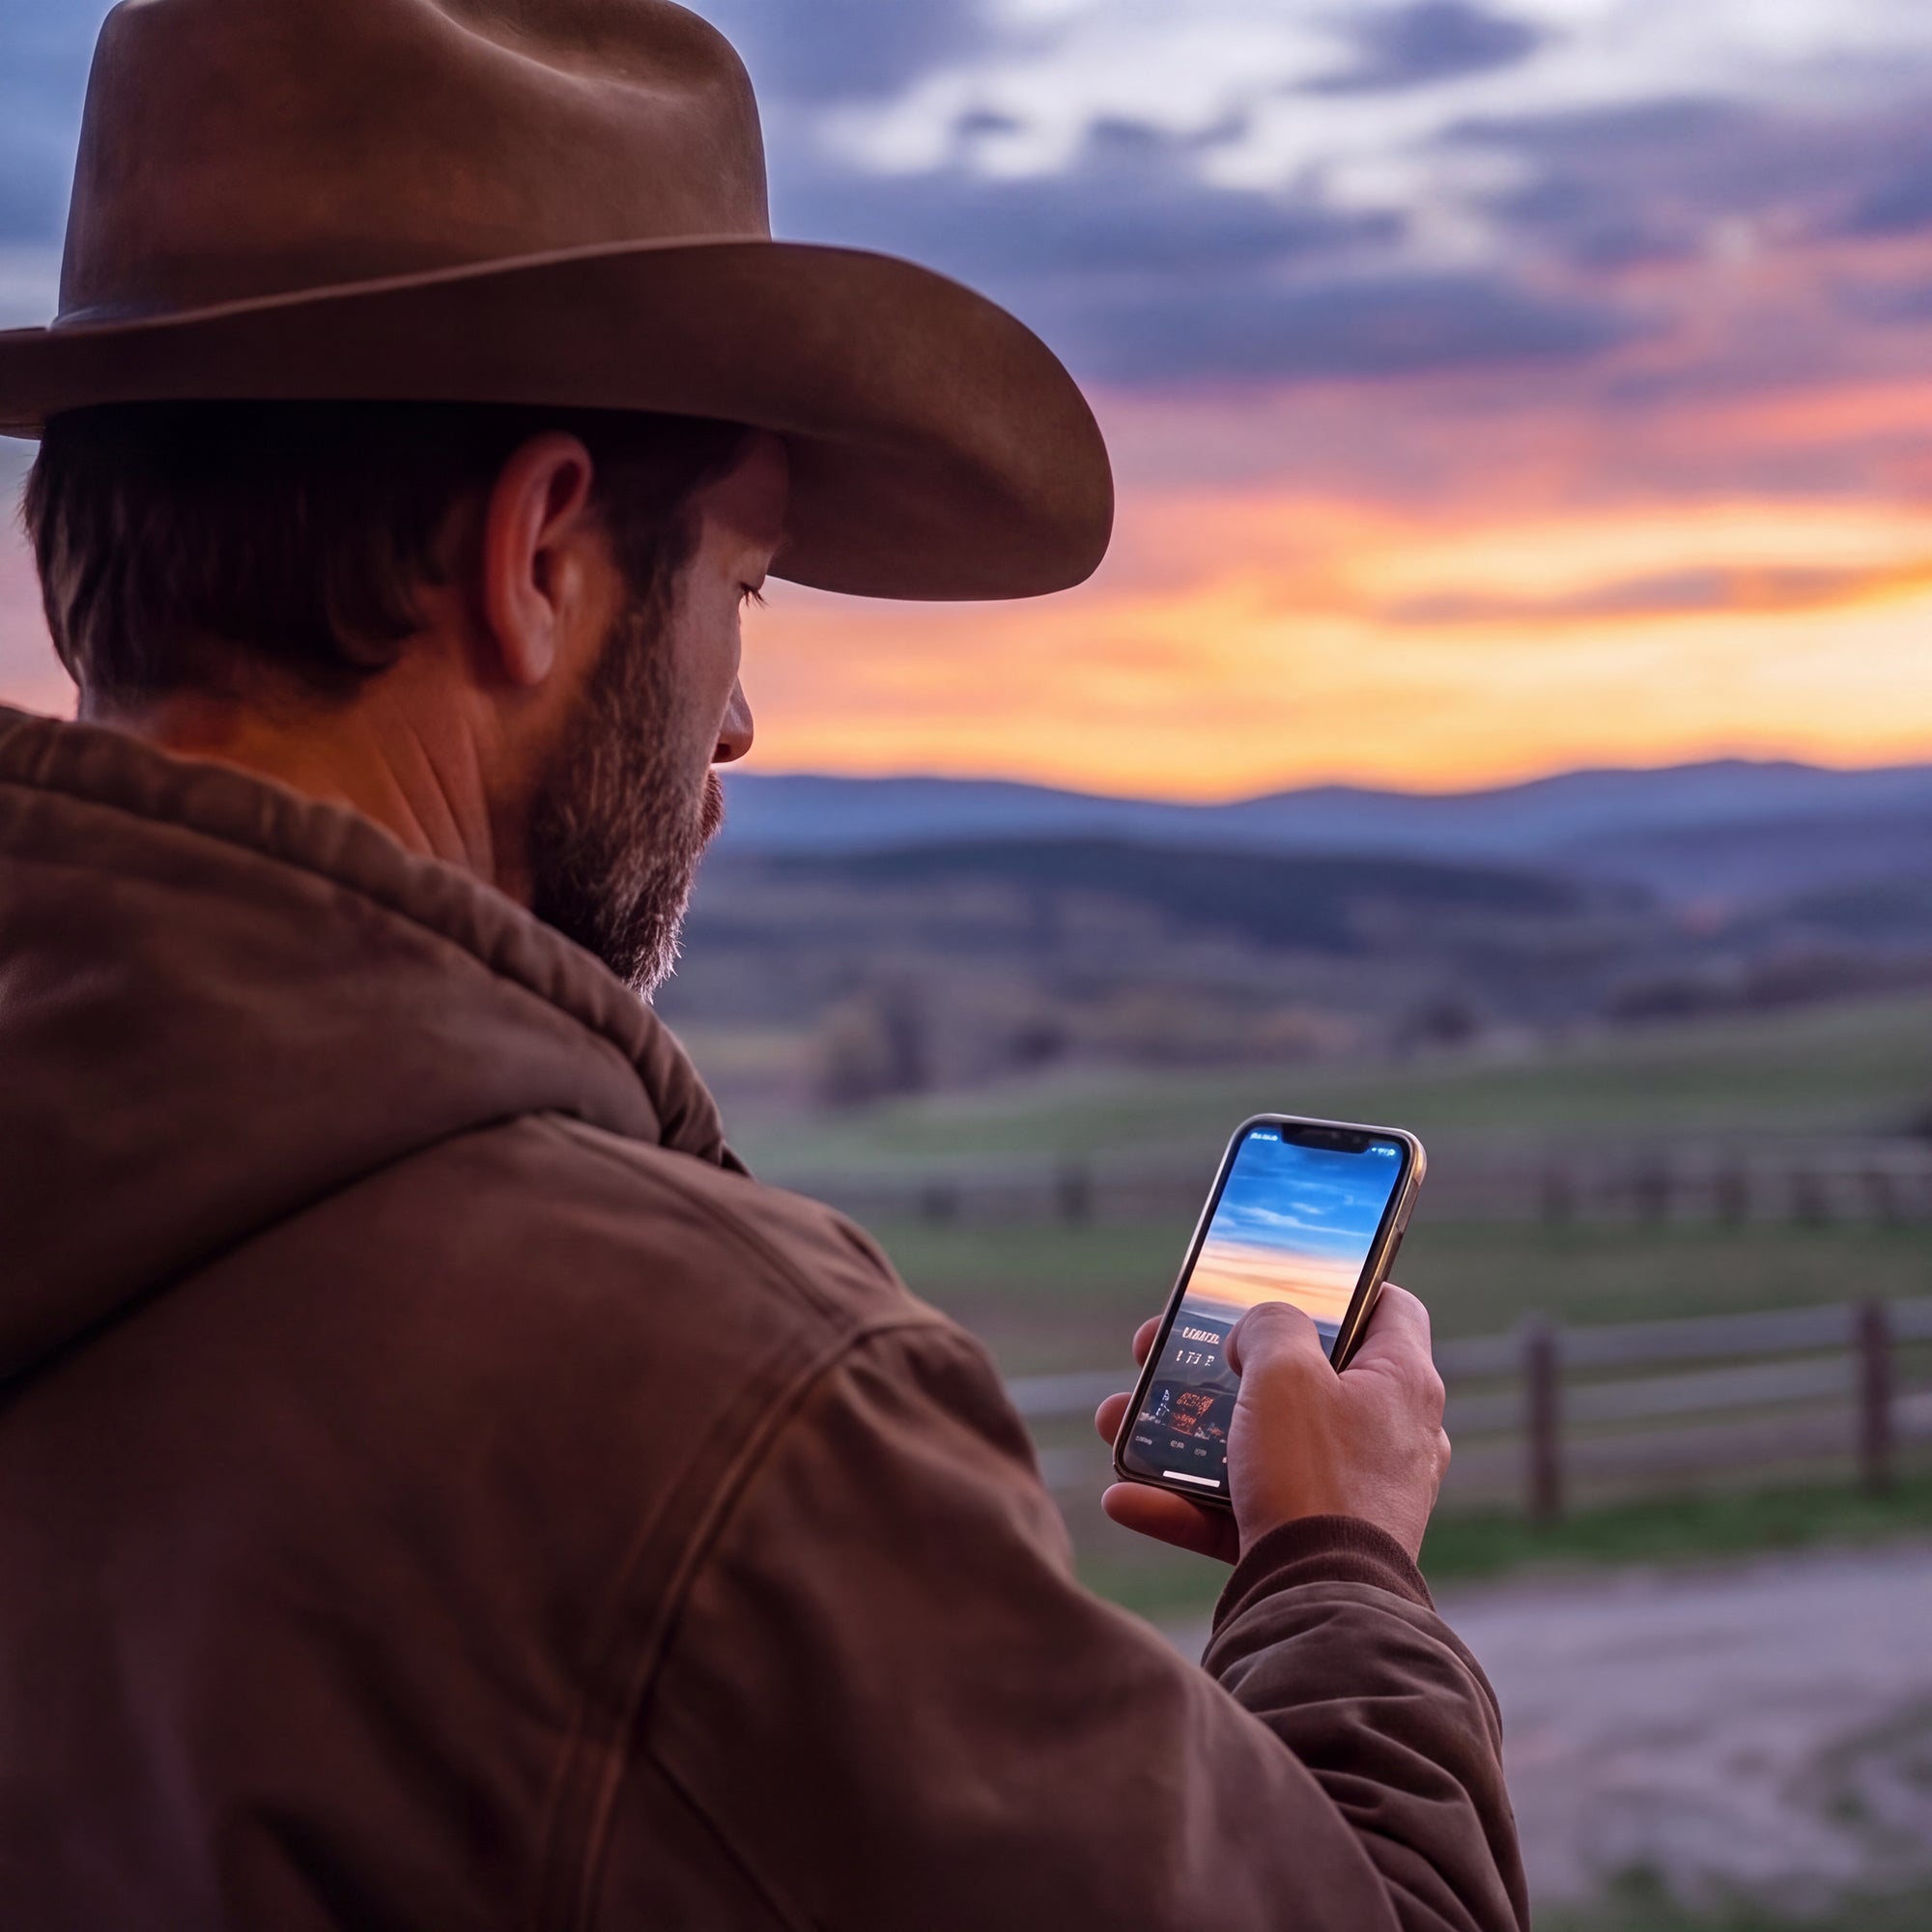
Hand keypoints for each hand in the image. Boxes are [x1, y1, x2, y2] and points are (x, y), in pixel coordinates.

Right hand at [1093, 1286, 1449, 1563]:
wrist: (1321, 1606)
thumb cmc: (1314, 1477)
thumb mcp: (1284, 1372)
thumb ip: (1270, 1324)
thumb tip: (1262, 1327)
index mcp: (1402, 1381)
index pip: (1388, 1306)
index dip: (1340, 1284)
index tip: (1283, 1282)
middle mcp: (1389, 1435)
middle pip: (1303, 1377)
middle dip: (1222, 1365)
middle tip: (1169, 1351)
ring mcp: (1354, 1494)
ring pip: (1261, 1445)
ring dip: (1187, 1434)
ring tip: (1124, 1421)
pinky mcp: (1316, 1544)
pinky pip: (1245, 1510)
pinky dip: (1189, 1503)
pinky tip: (1128, 1497)